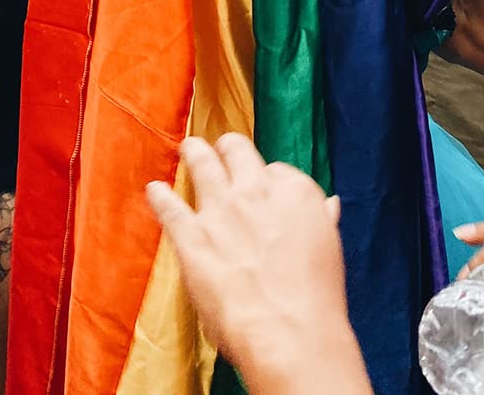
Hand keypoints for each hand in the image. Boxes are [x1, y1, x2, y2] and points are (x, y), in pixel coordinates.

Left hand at [145, 135, 369, 394]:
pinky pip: (168, 205)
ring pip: (201, 161)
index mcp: (295, 193)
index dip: (269, 179)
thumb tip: (328, 204)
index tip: (265, 190)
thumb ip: (321, 219)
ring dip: (194, 153)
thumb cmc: (317, 300)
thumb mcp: (329, 249)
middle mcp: (255, 191)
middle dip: (227, 150)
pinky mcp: (191, 234)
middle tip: (220, 154)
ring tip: (189, 150)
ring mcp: (220, 209)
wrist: (290, 333)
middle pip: (235, 150)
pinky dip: (159, 197)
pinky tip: (155, 191)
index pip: (276, 169)